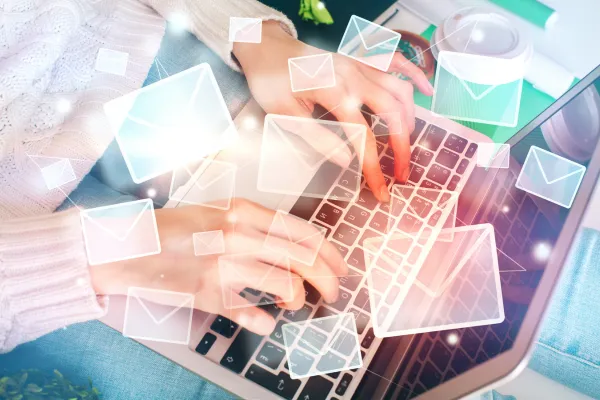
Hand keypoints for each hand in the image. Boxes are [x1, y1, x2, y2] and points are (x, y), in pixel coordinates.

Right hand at [90, 199, 346, 334]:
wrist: (127, 245)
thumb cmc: (173, 228)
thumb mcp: (217, 212)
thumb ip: (254, 225)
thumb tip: (290, 249)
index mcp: (243, 211)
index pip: (303, 231)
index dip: (330, 253)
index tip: (340, 267)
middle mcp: (239, 234)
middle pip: (303, 258)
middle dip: (328, 280)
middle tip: (333, 293)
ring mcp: (224, 263)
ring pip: (286, 284)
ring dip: (298, 299)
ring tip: (294, 302)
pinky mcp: (208, 292)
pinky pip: (250, 313)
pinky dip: (264, 320)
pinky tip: (265, 320)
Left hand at [233, 21, 433, 201]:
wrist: (266, 47)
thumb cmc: (271, 80)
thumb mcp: (284, 114)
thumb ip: (316, 138)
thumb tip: (346, 162)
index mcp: (333, 91)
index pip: (362, 135)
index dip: (373, 167)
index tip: (381, 191)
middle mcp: (353, 75)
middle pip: (392, 113)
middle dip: (401, 147)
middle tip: (401, 175)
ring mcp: (360, 65)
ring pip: (399, 90)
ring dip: (410, 120)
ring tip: (406, 147)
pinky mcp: (360, 60)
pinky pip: (395, 62)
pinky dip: (414, 74)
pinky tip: (426, 91)